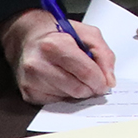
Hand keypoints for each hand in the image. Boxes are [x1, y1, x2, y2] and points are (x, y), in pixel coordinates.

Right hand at [2, 5, 118, 104]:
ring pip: (68, 98)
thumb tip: (109, 81)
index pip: (86, 73)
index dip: (100, 81)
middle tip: (91, 81)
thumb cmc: (59, 34)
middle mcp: (38, 63)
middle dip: (90, 88)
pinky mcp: (28, 93)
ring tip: (73, 75)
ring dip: (77, 91)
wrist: (28, 37)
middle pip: (78, 89)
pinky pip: (56, 103)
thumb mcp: (88, 34)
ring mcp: (31, 80)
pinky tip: (60, 81)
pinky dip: (64, 95)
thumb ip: (104, 55)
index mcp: (55, 45)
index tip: (104, 82)